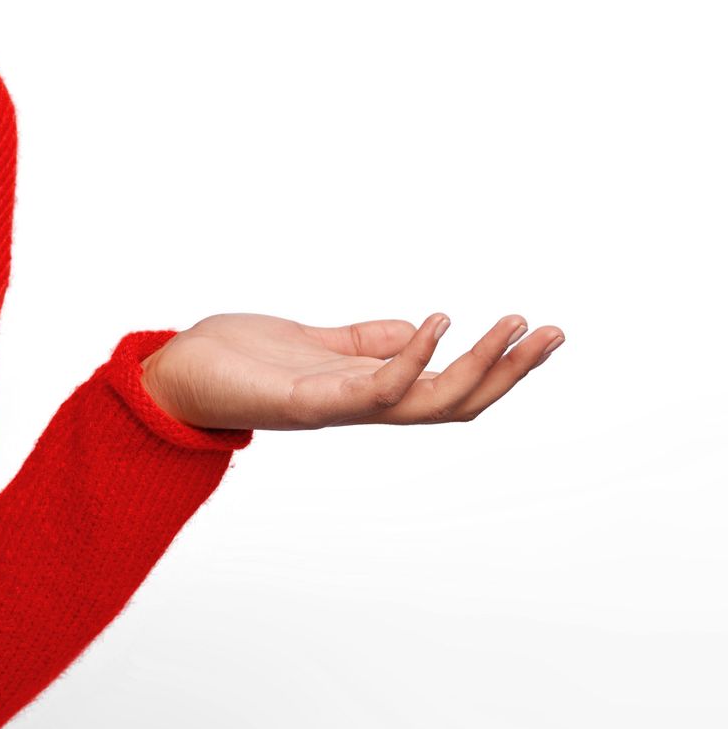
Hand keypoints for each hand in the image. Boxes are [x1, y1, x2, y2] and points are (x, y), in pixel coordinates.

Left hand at [139, 311, 562, 430]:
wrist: (172, 376)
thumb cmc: (235, 361)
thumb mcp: (315, 343)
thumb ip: (364, 342)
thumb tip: (416, 329)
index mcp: (368, 391)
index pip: (451, 388)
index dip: (499, 366)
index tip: (540, 330)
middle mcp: (362, 406)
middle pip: (458, 402)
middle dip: (511, 370)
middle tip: (555, 331)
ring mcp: (338, 407)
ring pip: (430, 401)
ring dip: (480, 365)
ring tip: (515, 323)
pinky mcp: (307, 401)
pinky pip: (374, 388)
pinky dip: (410, 358)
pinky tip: (435, 321)